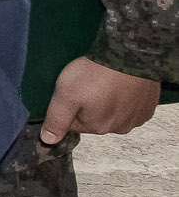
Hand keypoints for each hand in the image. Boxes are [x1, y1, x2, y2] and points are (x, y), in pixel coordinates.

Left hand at [41, 56, 159, 142]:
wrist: (128, 56)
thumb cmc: (96, 74)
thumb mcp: (65, 96)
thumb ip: (56, 120)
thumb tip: (48, 140)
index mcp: (97, 127)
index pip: (74, 123)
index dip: (70, 105)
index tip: (74, 91)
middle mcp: (119, 128)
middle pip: (95, 119)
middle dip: (89, 104)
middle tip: (90, 84)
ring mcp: (136, 118)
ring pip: (114, 112)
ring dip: (109, 101)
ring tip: (106, 83)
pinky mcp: (147, 107)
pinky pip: (131, 106)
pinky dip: (125, 97)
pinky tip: (121, 84)